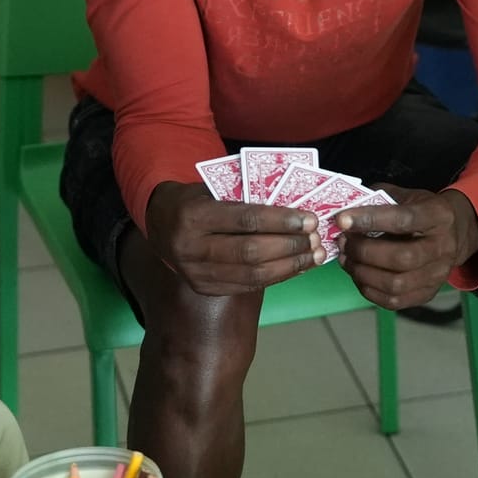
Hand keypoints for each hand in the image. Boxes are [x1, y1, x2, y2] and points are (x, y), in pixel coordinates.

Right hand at [146, 181, 323, 295]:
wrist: (160, 222)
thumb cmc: (197, 199)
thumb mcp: (214, 189)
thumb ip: (246, 198)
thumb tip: (295, 210)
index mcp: (194, 215)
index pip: (245, 220)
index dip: (281, 221)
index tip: (309, 219)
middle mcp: (190, 248)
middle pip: (251, 252)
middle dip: (290, 246)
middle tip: (316, 238)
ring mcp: (195, 273)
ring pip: (252, 275)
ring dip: (289, 266)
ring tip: (314, 255)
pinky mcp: (203, 288)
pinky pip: (247, 287)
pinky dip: (276, 277)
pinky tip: (296, 267)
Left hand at [334, 185, 477, 310]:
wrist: (454, 232)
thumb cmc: (423, 210)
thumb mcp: (408, 195)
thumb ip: (380, 199)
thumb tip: (347, 212)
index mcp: (438, 216)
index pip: (404, 220)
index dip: (370, 220)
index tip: (342, 220)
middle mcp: (443, 247)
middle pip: (401, 258)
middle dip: (364, 251)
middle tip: (343, 242)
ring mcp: (438, 274)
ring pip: (396, 284)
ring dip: (362, 273)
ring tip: (346, 259)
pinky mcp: (427, 293)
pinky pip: (394, 300)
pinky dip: (369, 290)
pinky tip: (358, 274)